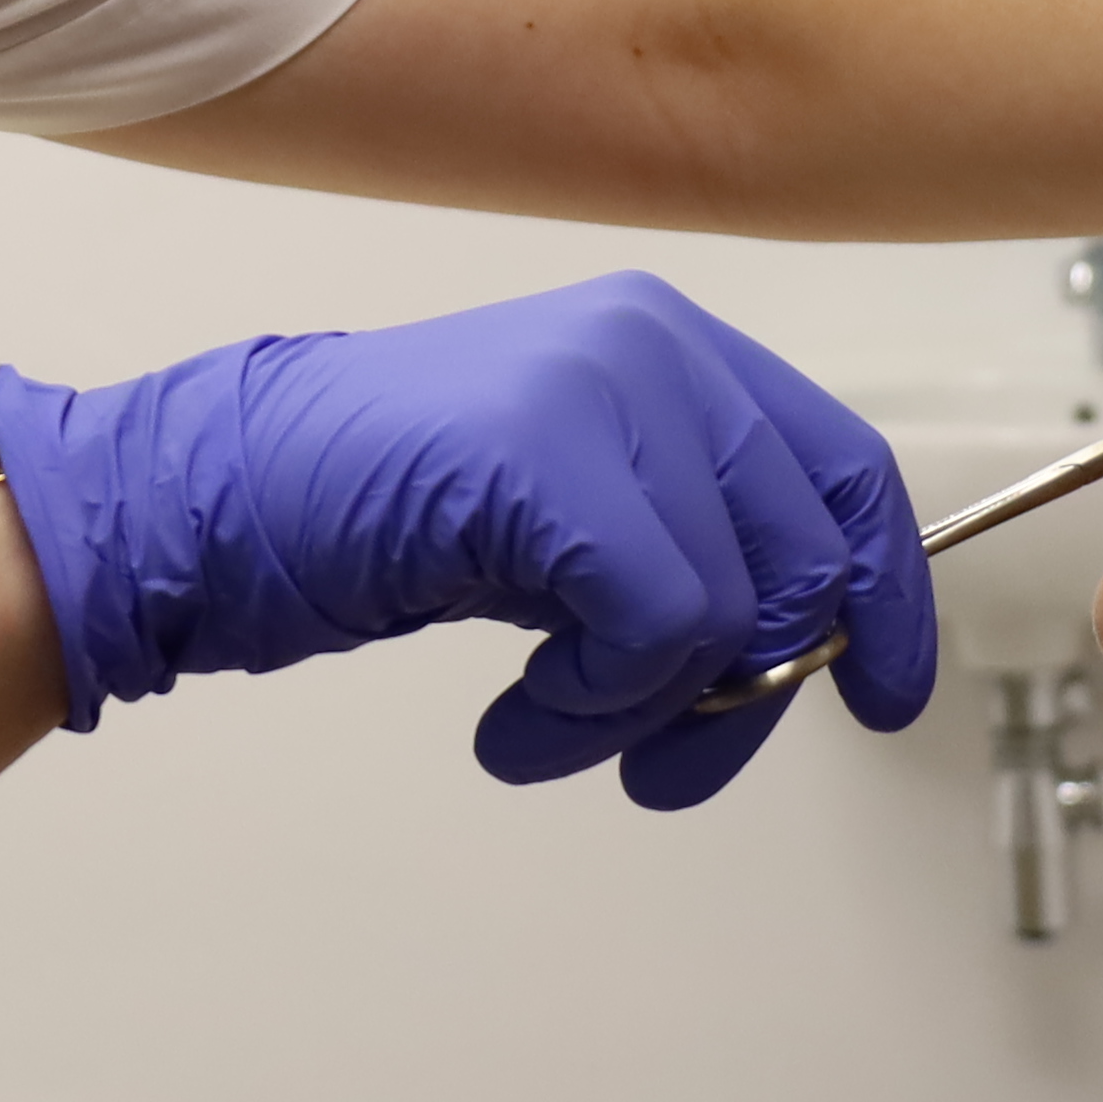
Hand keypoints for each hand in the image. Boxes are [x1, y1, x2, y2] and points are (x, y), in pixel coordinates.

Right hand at [0, 275, 935, 811]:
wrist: (217, 502)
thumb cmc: (374, 513)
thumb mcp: (568, 515)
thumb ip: (686, 542)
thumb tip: (810, 644)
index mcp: (668, 343)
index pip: (846, 470)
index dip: (884, 596)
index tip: (885, 690)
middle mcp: (652, 344)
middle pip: (802, 558)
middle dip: (744, 693)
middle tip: (659, 758)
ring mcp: (600, 390)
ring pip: (734, 607)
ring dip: (640, 711)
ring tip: (548, 722)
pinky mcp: (546, 460)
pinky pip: (660, 627)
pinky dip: (594, 706)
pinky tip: (517, 718)